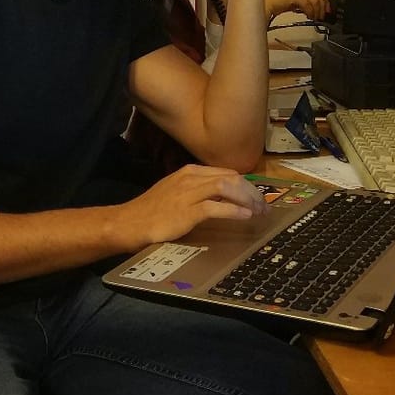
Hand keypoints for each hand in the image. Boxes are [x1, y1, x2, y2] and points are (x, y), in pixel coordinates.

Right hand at [115, 164, 265, 248]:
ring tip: (258, 212)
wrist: (129, 222)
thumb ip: (197, 191)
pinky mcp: (187, 211)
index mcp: (190, 171)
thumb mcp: (176, 193)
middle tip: (264, 207)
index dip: (246, 185)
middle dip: (252, 192)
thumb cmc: (152, 211)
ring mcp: (189, 193)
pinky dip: (234, 211)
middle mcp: (191, 177)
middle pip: (231, 178)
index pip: (226, 172)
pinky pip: (217, 207)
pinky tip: (245, 216)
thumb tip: (222, 196)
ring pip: (227, 188)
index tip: (257, 197)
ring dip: (247, 200)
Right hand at [266, 0, 329, 21]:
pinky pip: (309, 5)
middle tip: (322, 16)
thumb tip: (320, 6)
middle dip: (323, 7)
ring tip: (314, 17)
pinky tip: (308, 16)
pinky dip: (310, 12)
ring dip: (317, 11)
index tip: (326, 9)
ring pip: (316, 0)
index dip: (325, 0)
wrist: (266, 2)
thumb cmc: (278, 1)